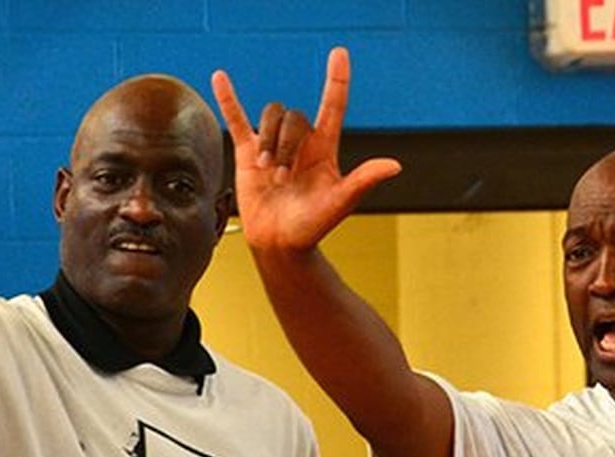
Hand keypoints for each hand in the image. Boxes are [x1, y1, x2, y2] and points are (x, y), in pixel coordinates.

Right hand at [210, 47, 400, 252]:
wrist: (280, 244)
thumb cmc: (313, 227)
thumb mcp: (340, 203)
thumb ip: (363, 181)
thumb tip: (394, 166)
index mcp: (325, 149)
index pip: (333, 106)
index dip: (337, 80)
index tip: (339, 54)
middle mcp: (301, 143)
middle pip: (293, 118)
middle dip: (286, 145)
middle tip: (283, 178)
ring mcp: (274, 145)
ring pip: (270, 118)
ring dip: (268, 142)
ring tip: (267, 172)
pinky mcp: (249, 152)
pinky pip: (237, 119)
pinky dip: (228, 99)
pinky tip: (220, 78)